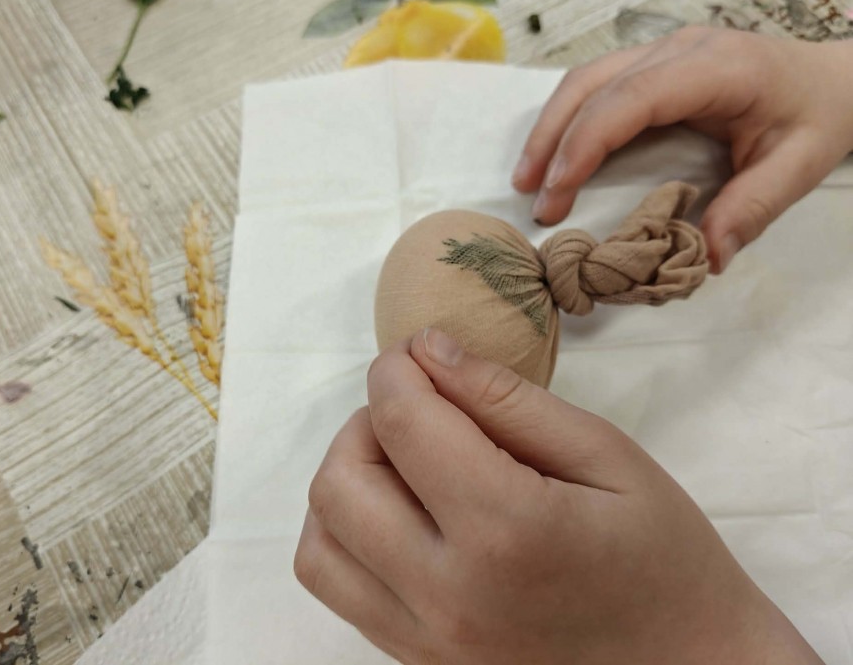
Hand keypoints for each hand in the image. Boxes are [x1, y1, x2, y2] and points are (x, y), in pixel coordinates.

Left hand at [294, 328, 823, 663]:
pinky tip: (402, 517)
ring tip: (405, 466)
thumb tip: (429, 350)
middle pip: (339, 483)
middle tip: (419, 410)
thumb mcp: (607, 456)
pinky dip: (349, 537)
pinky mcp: (418, 663)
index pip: (402, 423)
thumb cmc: (665, 558)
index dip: (396, 369)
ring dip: (346, 483)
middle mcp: (447, 594)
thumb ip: (510, 400)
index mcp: (505, 530)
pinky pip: (341, 589)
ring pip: (318, 545)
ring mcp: (425, 641)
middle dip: (365, 422)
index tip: (417, 352)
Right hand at [512, 26, 852, 272]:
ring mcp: (663, 51)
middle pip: (593, 85)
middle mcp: (681, 50)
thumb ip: (750, 210)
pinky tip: (554, 154)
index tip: (557, 193)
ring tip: (528, 179)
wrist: (830, 79)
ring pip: (585, 80)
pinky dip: (567, 120)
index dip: (585, 144)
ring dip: (550, 128)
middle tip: (533, 197)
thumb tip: (704, 257)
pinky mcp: (653, 63)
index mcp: (717, 68)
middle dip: (553, 142)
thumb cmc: (814, 116)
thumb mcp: (798, 167)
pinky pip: (596, 85)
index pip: (631, 100)